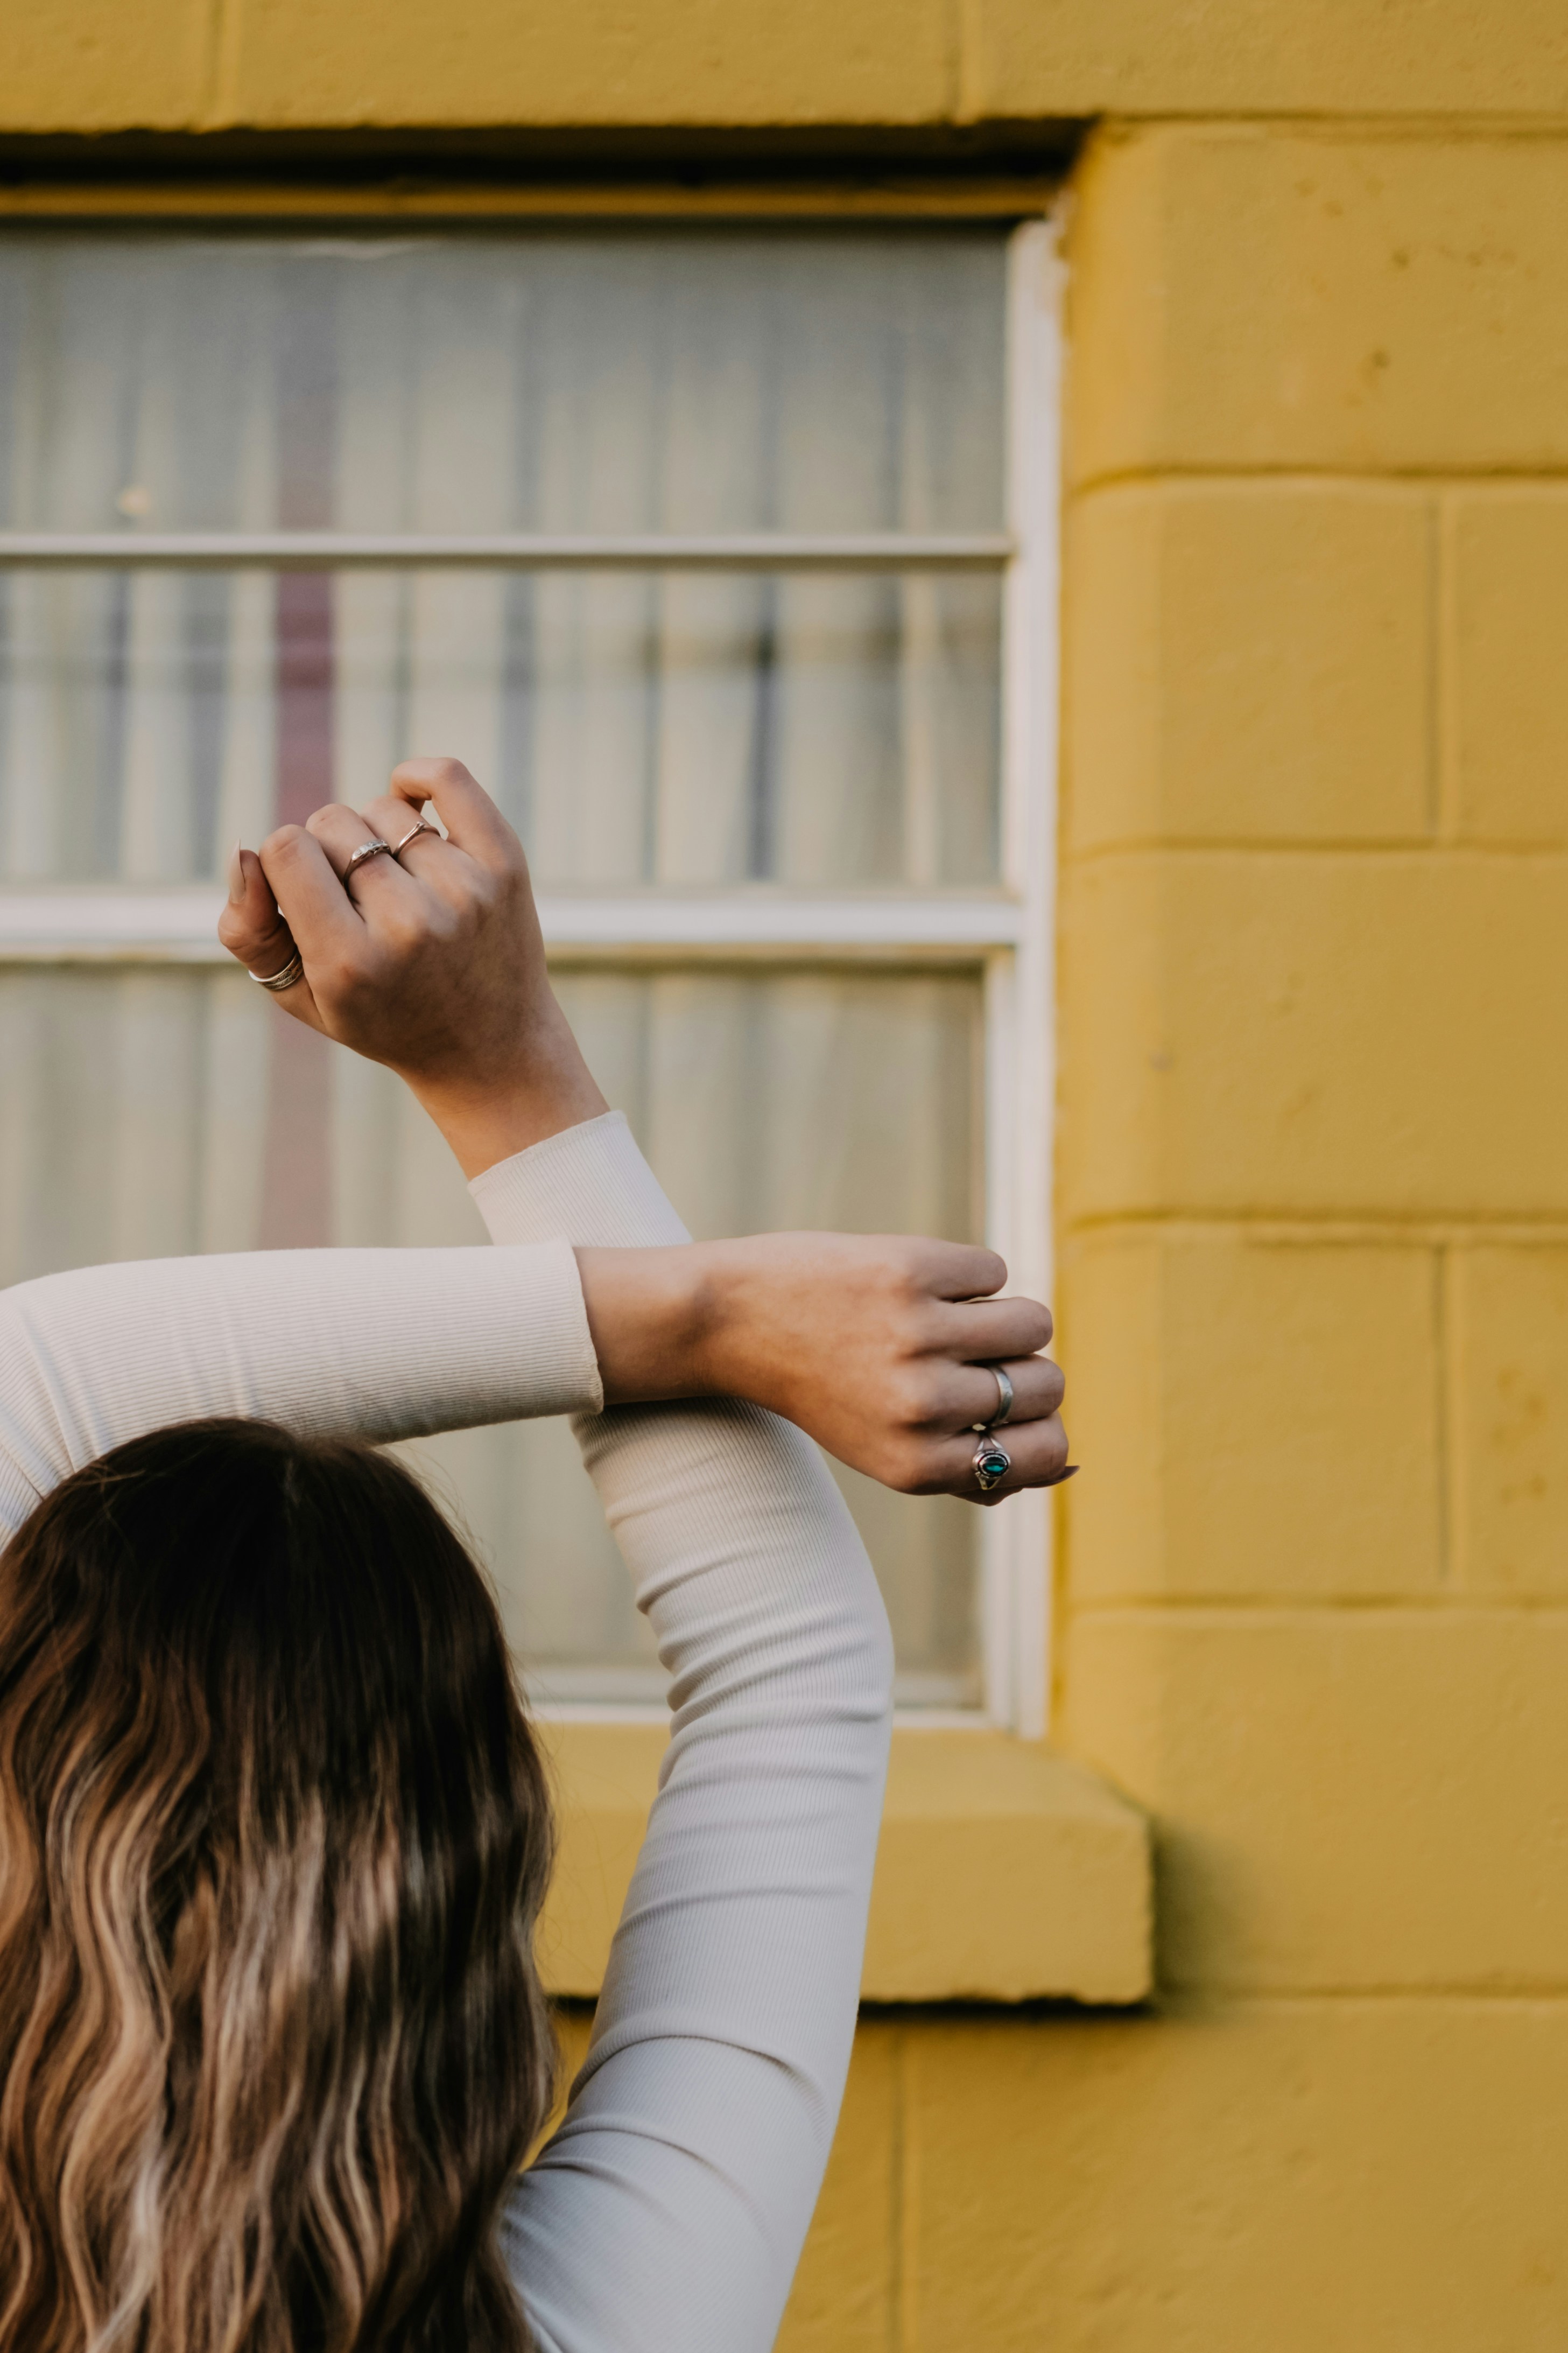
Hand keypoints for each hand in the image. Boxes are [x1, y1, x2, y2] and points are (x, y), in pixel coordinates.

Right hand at [217, 757, 604, 1174]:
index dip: (286, 864)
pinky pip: (447, 778)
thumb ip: (248, 931)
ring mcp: (463, 892)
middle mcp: (409, 925)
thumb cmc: (382, 1018)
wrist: (490, 1052)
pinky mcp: (504, 866)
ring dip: (378, 838)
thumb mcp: (301, 996)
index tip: (307, 896)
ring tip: (398, 888)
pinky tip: (408, 799)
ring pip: (382, 807)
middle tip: (358, 903)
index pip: (286, 849)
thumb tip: (242, 853)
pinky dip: (418, 778)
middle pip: (331, 823)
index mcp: (350, 962)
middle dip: (331, 853)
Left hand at [576, 1233, 1069, 1506]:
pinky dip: (968, 1275)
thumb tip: (1066, 1462)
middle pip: (1045, 1383)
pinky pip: (993, 1270)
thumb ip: (968, 1467)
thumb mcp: (886, 1451)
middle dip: (1026, 1368)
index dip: (1045, 1429)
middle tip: (974, 1356)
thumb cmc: (819, 1386)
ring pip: (1031, 1322)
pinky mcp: (911, 1270)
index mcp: (916, 1463)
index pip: (1041, 1453)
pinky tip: (919, 1283)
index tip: (1013, 1411)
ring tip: (955, 1316)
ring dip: (1006, 1316)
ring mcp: (918, 1334)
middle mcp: (921, 1405)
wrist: (730, 1319)